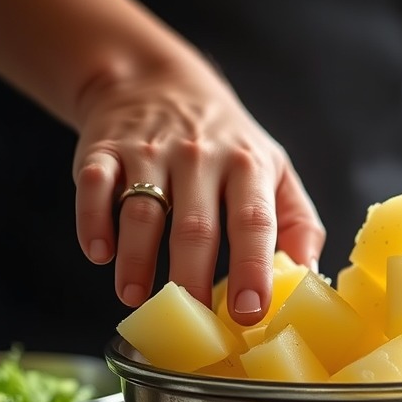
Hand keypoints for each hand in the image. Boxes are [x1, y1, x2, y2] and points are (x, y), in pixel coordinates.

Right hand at [71, 56, 324, 324]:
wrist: (160, 84)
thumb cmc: (227, 144)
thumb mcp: (274, 170)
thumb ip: (298, 222)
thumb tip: (309, 277)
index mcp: (249, 167)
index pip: (254, 222)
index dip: (252, 269)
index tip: (249, 312)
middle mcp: (202, 157)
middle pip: (195, 227)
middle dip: (192, 278)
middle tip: (191, 318)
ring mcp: (151, 152)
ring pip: (142, 213)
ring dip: (137, 261)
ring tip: (136, 298)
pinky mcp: (104, 151)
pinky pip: (94, 188)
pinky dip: (93, 222)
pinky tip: (100, 254)